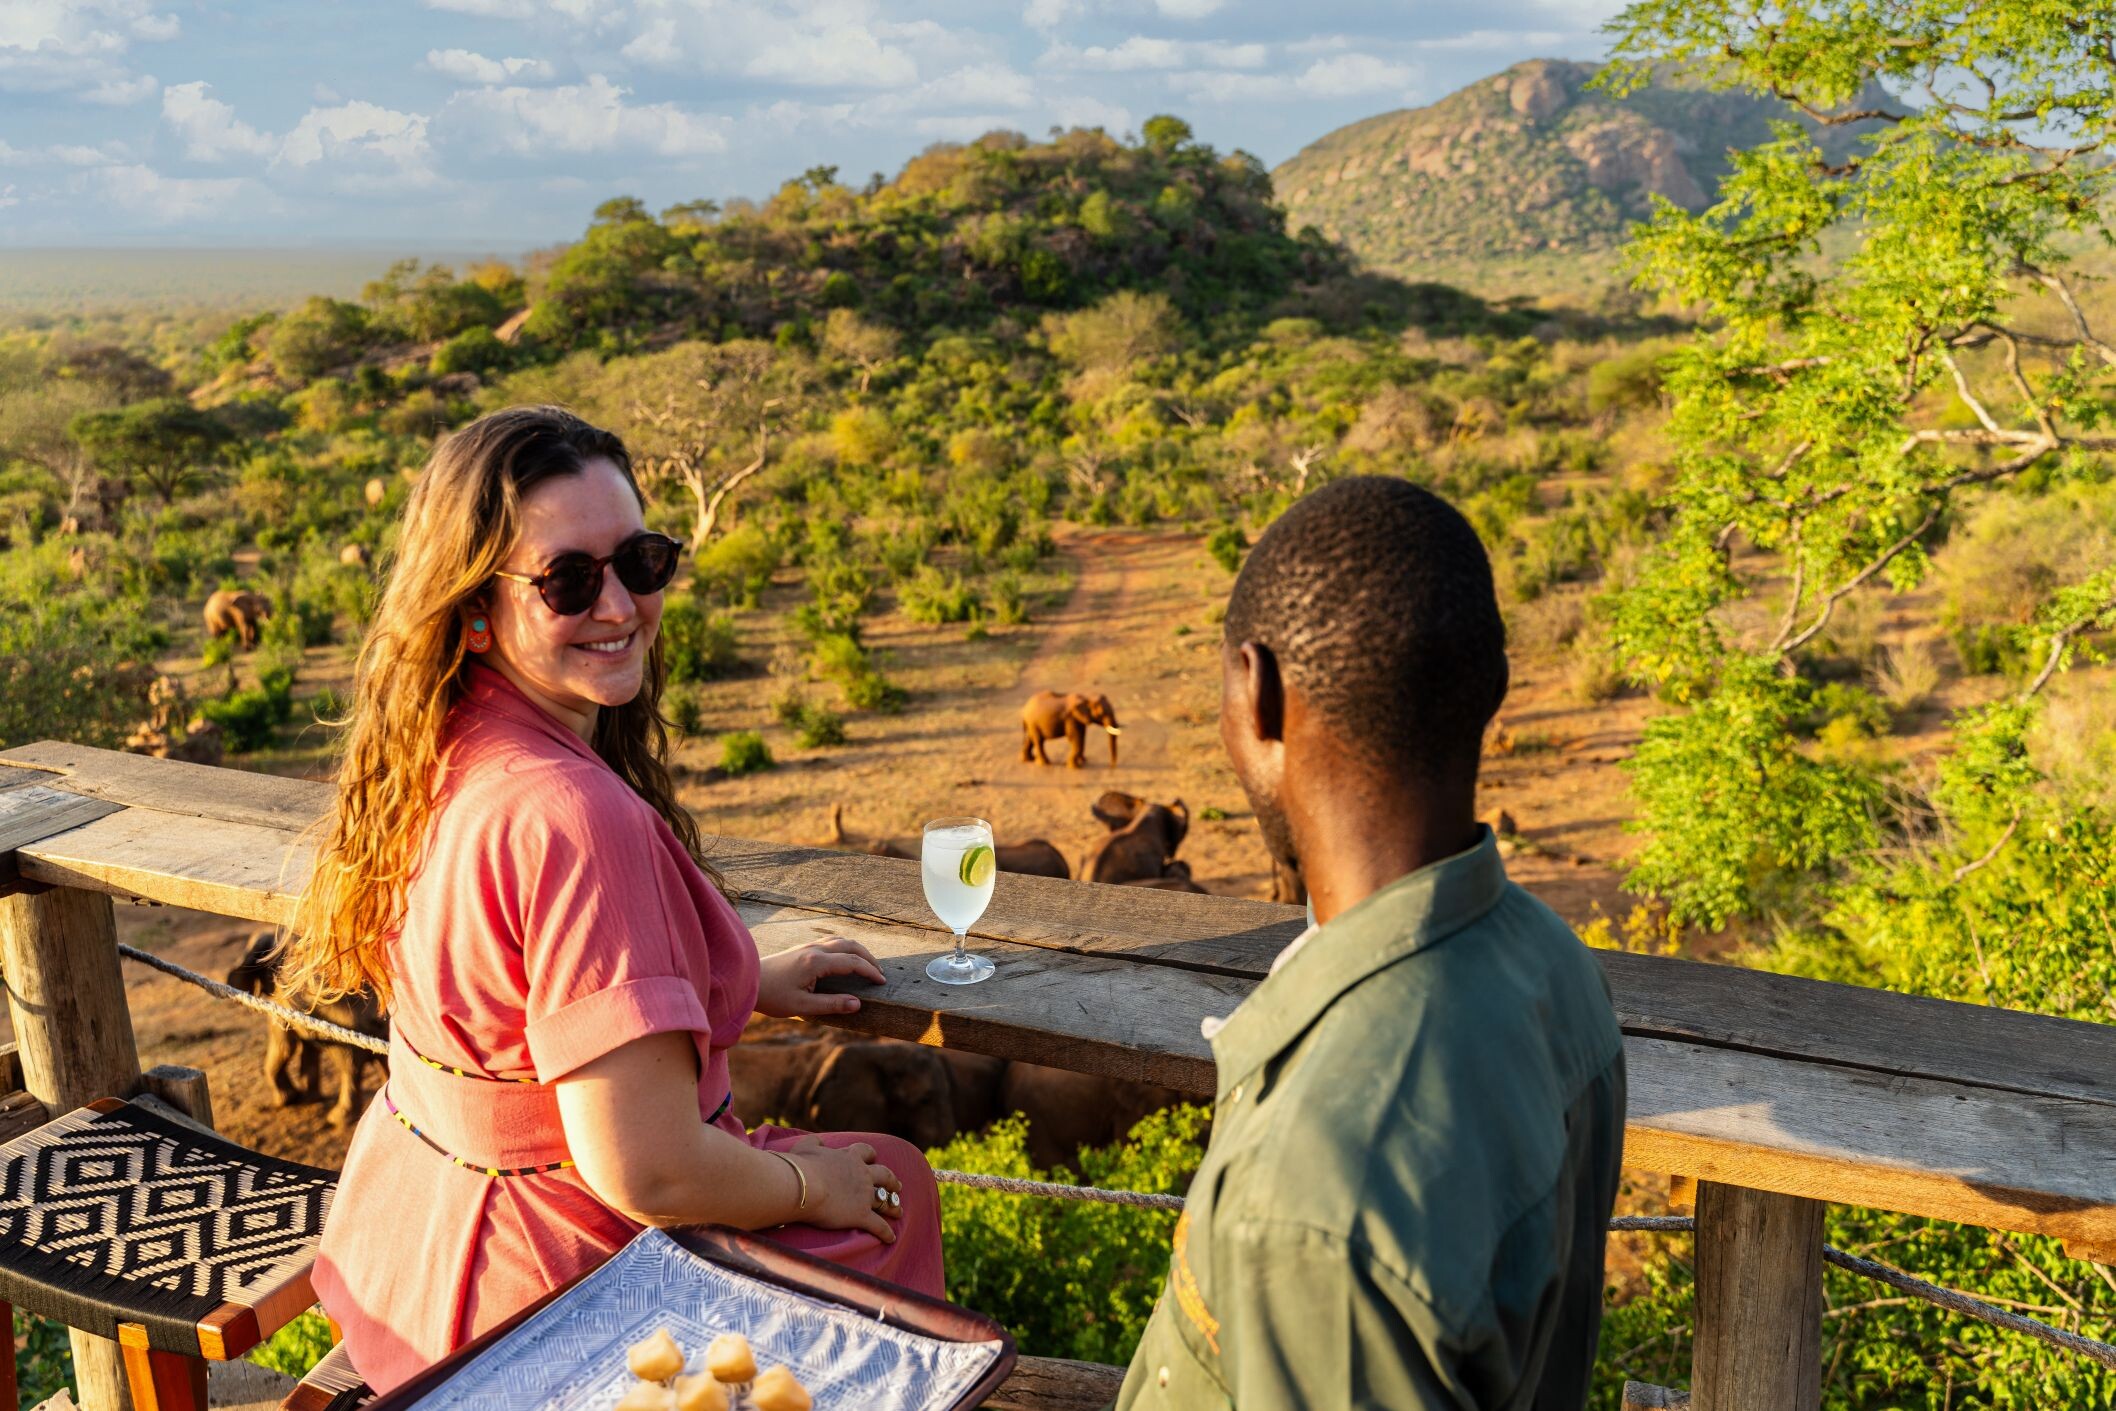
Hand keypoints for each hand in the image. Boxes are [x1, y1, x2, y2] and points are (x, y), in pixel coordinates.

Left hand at [755, 937, 884, 1017]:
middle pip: (850, 945)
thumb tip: (858, 1004)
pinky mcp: (802, 948)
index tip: (882, 982)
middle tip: (879, 973)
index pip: (852, 962)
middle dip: (868, 958)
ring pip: (841, 940)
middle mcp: (814, 949)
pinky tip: (845, 957)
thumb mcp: (803, 1007)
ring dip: (857, 950)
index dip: (870, 971)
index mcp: (816, 962)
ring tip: (866, 964)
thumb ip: (832, 1005)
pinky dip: (845, 947)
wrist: (746, 981)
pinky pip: (831, 941)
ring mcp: (808, 946)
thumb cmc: (772, 996)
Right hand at [784, 1135, 900, 1242]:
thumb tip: (817, 1139)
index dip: (870, 1155)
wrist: (804, 1185)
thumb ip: (813, 1141)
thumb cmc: (801, 1166)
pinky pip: (878, 1225)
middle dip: (892, 1181)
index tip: (873, 1157)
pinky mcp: (861, 1215)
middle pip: (884, 1175)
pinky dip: (886, 1232)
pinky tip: (891, 1238)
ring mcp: (864, 1195)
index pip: (865, 1152)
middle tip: (897, 1185)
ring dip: (893, 1206)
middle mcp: (862, 1174)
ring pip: (885, 1200)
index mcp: (849, 1157)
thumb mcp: (805, 1147)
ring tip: (898, 1211)